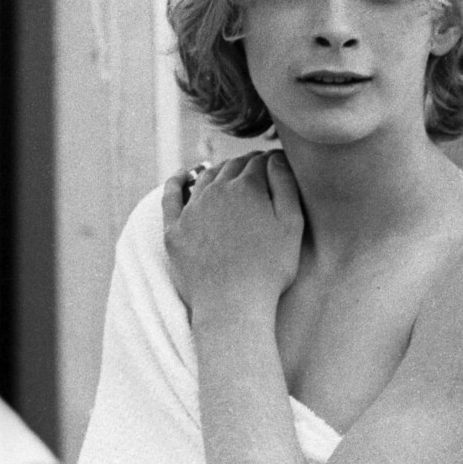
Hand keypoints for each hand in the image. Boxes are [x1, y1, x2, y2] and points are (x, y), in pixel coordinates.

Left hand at [162, 151, 303, 316]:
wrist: (232, 305)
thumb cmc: (270, 270)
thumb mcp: (292, 226)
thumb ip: (286, 186)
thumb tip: (276, 158)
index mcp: (247, 188)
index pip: (260, 162)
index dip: (271, 160)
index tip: (276, 163)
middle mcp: (215, 192)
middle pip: (232, 167)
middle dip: (247, 164)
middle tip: (258, 167)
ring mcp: (191, 210)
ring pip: (205, 178)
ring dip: (219, 170)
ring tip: (231, 173)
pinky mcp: (173, 229)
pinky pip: (171, 196)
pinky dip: (178, 181)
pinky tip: (184, 175)